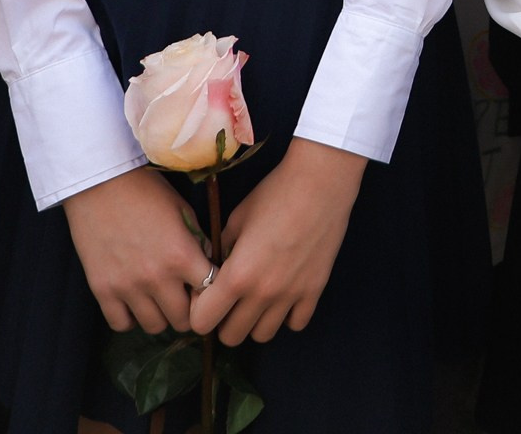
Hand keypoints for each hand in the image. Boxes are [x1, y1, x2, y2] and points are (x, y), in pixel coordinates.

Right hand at [65, 167, 208, 334]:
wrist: (100, 182)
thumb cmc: (146, 192)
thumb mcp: (183, 211)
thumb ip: (197, 244)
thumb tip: (208, 269)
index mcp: (182, 255)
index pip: (211, 295)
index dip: (212, 293)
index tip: (207, 288)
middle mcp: (157, 277)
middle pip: (184, 320)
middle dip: (188, 310)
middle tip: (183, 297)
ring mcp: (128, 287)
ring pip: (155, 326)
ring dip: (160, 315)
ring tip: (158, 298)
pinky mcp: (102, 290)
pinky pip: (121, 324)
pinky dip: (130, 317)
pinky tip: (133, 301)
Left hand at [190, 138, 365, 345]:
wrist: (321, 183)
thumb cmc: (274, 194)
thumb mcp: (237, 219)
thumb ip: (222, 250)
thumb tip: (216, 268)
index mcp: (237, 275)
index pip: (203, 322)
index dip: (199, 309)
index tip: (206, 294)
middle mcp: (262, 293)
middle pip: (231, 337)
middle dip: (223, 321)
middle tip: (229, 299)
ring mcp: (291, 295)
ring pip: (262, 336)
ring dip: (254, 321)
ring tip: (257, 298)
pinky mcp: (314, 291)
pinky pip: (295, 324)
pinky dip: (286, 316)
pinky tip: (283, 295)